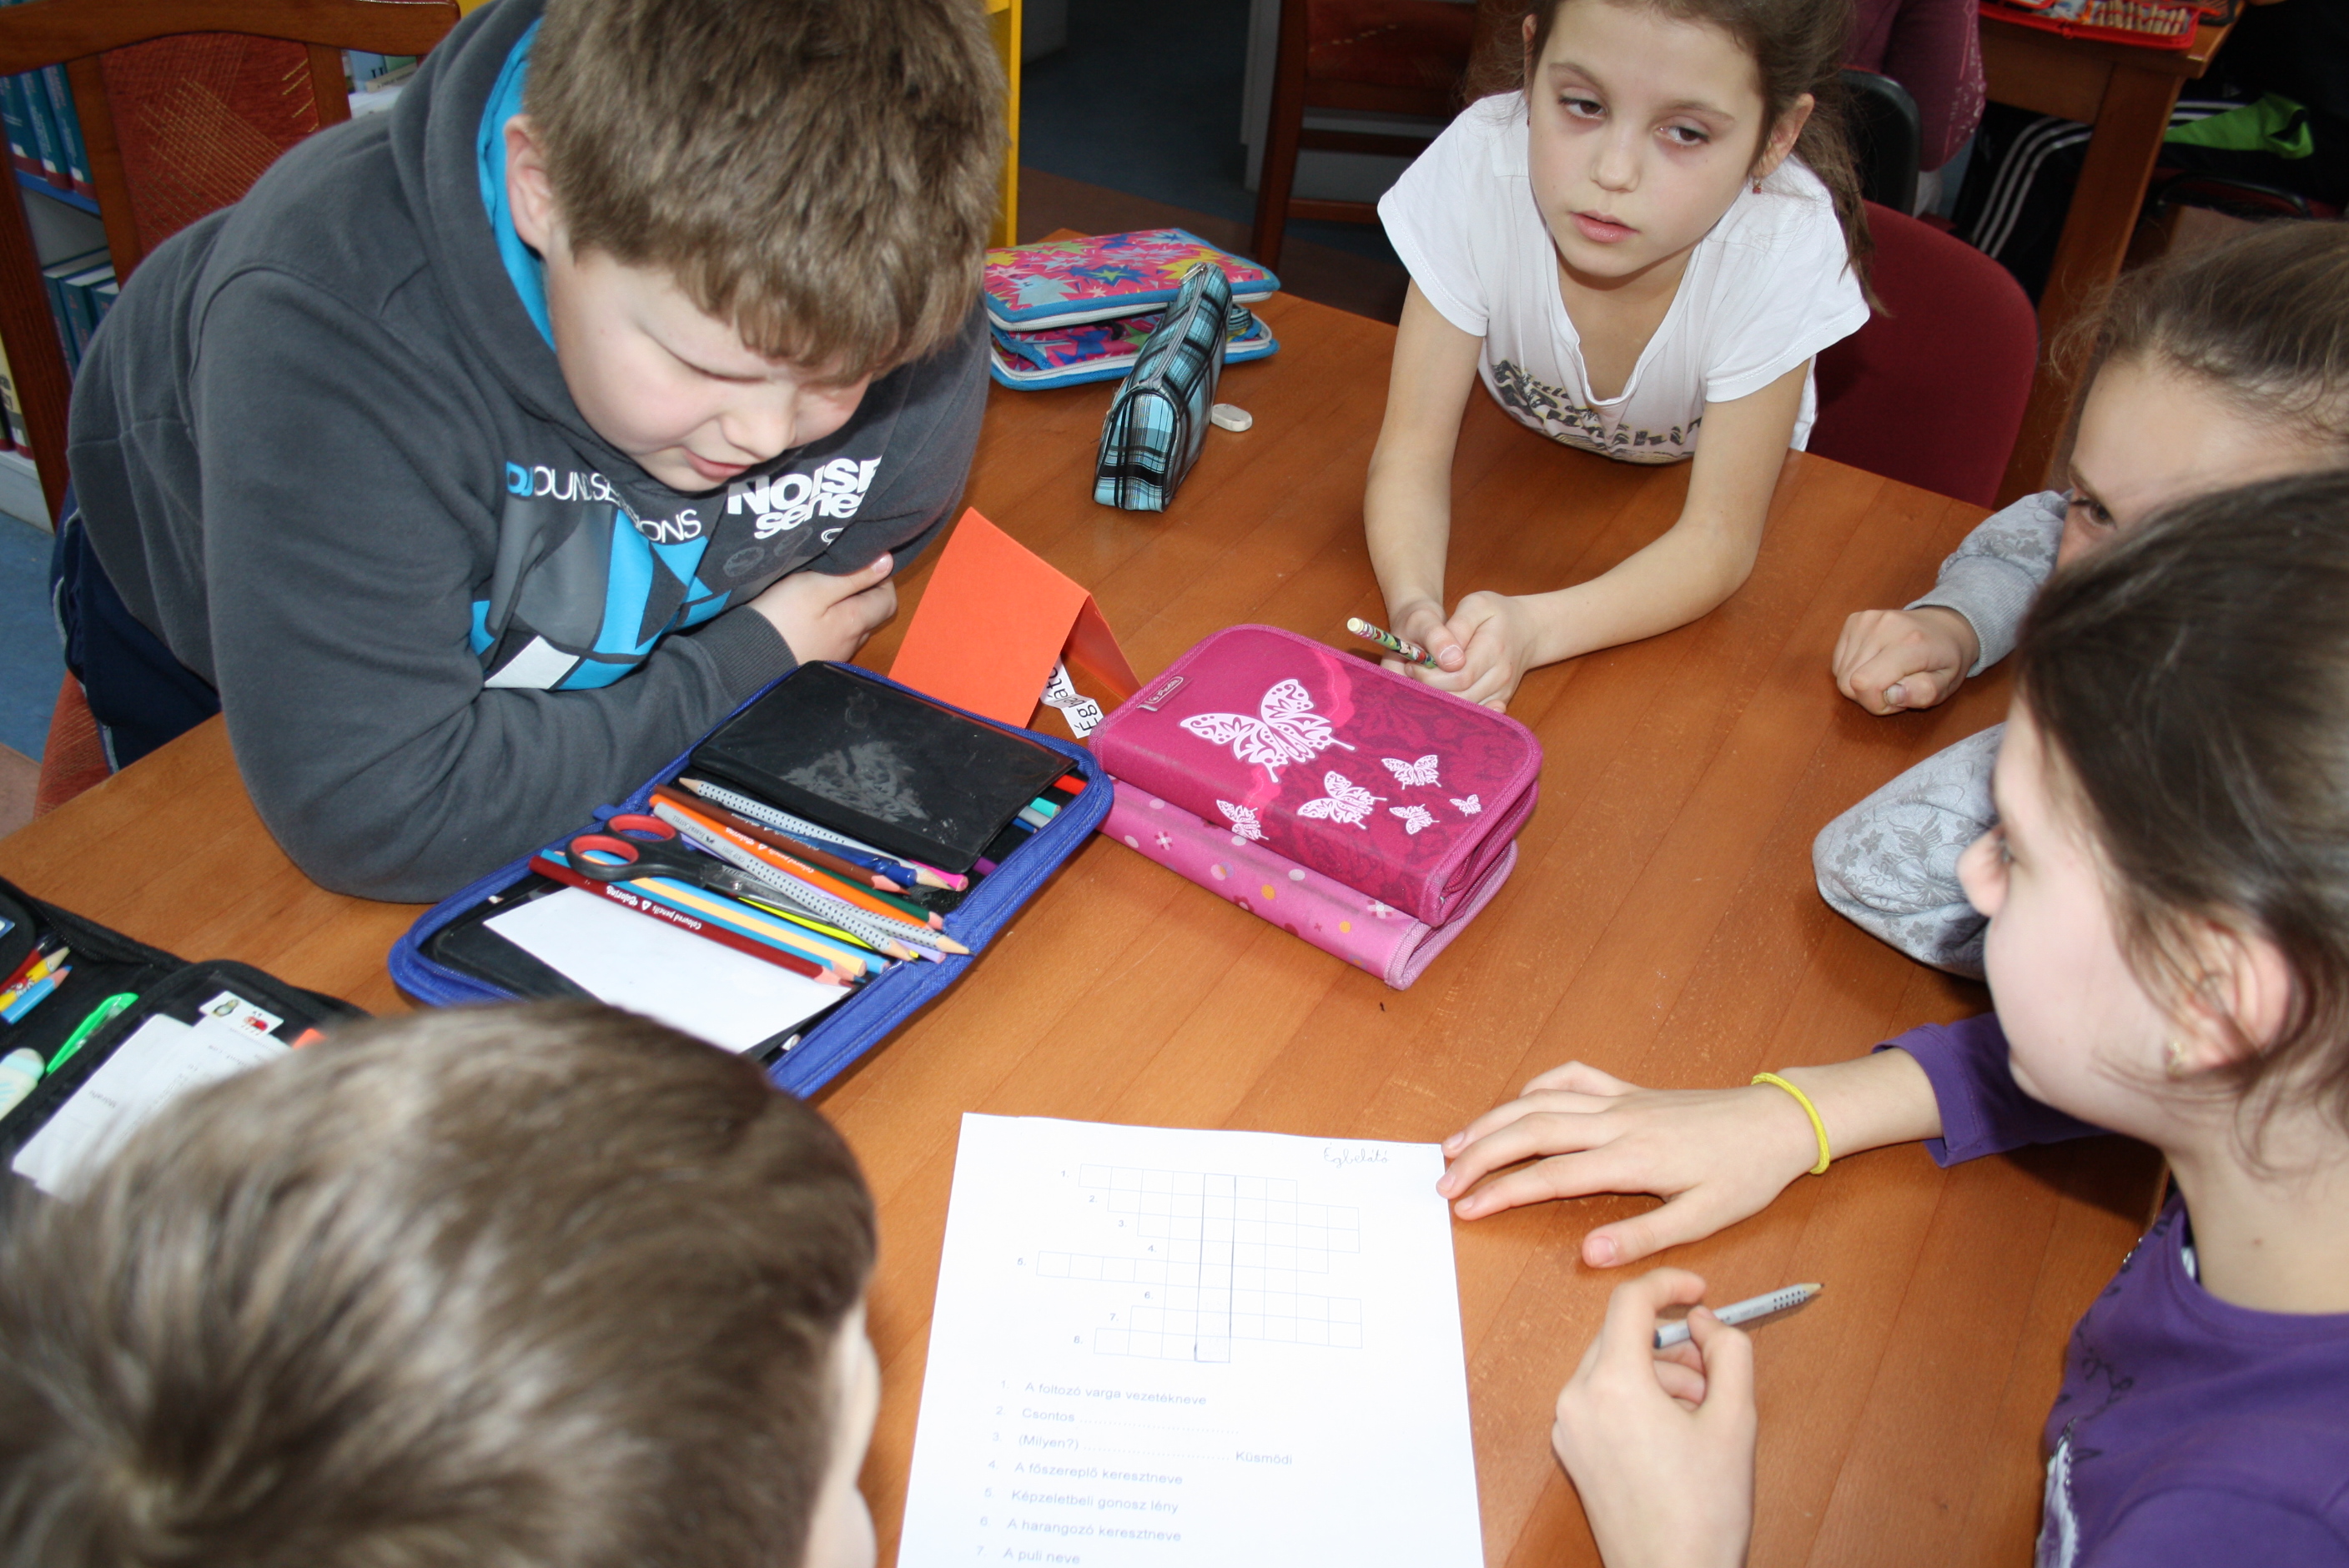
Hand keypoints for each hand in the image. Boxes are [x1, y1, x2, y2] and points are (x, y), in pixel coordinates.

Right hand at [748, 553, 896, 663]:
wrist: (746, 661)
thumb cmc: (781, 618)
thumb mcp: (815, 587)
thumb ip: (853, 576)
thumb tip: (887, 562)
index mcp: (855, 622)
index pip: (888, 600)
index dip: (882, 579)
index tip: (862, 564)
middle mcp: (850, 643)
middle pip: (871, 615)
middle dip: (863, 593)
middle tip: (839, 574)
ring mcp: (834, 656)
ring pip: (852, 629)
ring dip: (845, 610)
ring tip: (821, 593)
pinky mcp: (816, 662)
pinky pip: (833, 640)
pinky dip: (829, 625)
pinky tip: (808, 617)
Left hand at [1386, 592, 1534, 710]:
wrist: (1529, 630)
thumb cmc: (1497, 614)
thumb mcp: (1476, 604)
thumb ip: (1457, 626)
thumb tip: (1446, 655)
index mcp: (1493, 648)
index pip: (1458, 675)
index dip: (1429, 675)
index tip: (1414, 664)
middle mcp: (1501, 675)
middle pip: (1460, 697)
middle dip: (1430, 690)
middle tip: (1414, 674)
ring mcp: (1502, 692)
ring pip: (1465, 710)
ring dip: (1439, 701)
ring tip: (1425, 682)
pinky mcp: (1499, 701)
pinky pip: (1474, 714)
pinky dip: (1453, 709)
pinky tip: (1440, 693)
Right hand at [1436, 1062, 1819, 1267]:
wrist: (1776, 1123)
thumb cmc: (1744, 1175)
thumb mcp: (1704, 1220)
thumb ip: (1642, 1238)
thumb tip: (1588, 1255)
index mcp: (1633, 1158)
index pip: (1550, 1175)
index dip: (1501, 1192)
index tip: (1465, 1208)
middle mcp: (1618, 1123)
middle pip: (1530, 1130)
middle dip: (1479, 1155)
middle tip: (1442, 1180)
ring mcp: (1621, 1101)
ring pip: (1541, 1100)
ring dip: (1494, 1120)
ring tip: (1456, 1144)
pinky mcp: (1629, 1091)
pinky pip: (1572, 1077)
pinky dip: (1536, 1086)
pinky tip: (1516, 1104)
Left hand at [1552, 1270, 1755, 1567]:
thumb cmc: (1704, 1513)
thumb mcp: (1736, 1420)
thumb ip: (1729, 1352)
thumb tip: (1706, 1321)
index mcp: (1611, 1385)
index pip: (1629, 1302)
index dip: (1670, 1285)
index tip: (1701, 1290)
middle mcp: (1578, 1400)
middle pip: (1620, 1335)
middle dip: (1672, 1342)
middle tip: (1714, 1371)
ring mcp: (1570, 1428)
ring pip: (1614, 1368)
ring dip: (1661, 1374)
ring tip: (1704, 1412)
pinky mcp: (1573, 1452)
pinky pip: (1604, 1400)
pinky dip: (1640, 1399)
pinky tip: (1677, 1432)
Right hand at [1831, 606, 1977, 713]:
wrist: (1946, 625)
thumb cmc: (1947, 660)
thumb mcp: (1946, 685)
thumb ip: (1924, 693)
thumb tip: (1891, 696)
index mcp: (1910, 643)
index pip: (1865, 683)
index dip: (1875, 703)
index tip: (1896, 700)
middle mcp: (1884, 626)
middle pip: (1848, 681)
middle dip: (1867, 696)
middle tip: (1893, 690)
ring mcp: (1867, 619)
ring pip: (1840, 673)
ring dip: (1860, 683)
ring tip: (1886, 675)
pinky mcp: (1855, 619)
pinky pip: (1839, 660)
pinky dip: (1853, 669)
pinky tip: (1875, 663)